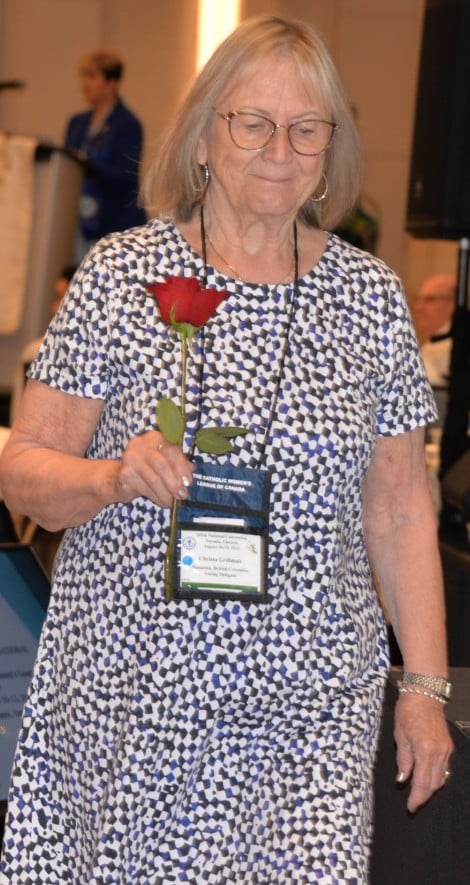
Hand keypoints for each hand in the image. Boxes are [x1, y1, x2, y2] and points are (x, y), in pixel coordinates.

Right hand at [113, 431, 193, 507]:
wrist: (116, 478)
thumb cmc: (146, 469)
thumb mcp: (164, 464)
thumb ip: (178, 464)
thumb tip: (191, 471)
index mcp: (154, 438)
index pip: (171, 450)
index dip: (182, 467)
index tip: (188, 482)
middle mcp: (140, 444)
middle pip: (161, 464)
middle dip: (174, 482)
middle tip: (181, 495)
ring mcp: (130, 458)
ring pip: (153, 478)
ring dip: (166, 493)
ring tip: (172, 501)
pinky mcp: (124, 474)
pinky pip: (144, 488)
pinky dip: (156, 497)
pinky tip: (161, 501)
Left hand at [394, 692, 453, 812]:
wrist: (425, 695)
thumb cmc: (409, 710)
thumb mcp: (400, 735)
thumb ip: (403, 760)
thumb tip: (402, 779)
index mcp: (425, 750)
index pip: (422, 783)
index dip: (416, 798)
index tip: (411, 807)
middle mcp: (439, 753)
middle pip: (433, 784)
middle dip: (423, 797)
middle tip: (413, 804)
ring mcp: (446, 750)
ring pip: (441, 778)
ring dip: (430, 788)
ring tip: (419, 794)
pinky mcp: (449, 747)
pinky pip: (444, 768)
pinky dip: (436, 777)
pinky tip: (428, 778)